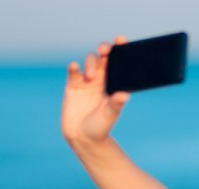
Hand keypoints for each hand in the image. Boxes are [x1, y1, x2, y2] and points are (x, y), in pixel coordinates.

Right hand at [61, 36, 130, 150]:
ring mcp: (87, 81)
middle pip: (103, 57)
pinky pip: (73, 71)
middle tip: (105, 50)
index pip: (119, 62)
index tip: (122, 40)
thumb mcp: (110, 115)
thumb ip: (116, 104)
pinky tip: (75, 67)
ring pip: (90, 61)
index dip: (120, 49)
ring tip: (90, 78)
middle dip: (105, 49)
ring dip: (91, 64)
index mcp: (114, 83)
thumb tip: (125, 95)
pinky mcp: (73, 85)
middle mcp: (102, 79)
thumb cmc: (101, 127)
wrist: (83, 138)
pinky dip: (74, 67)